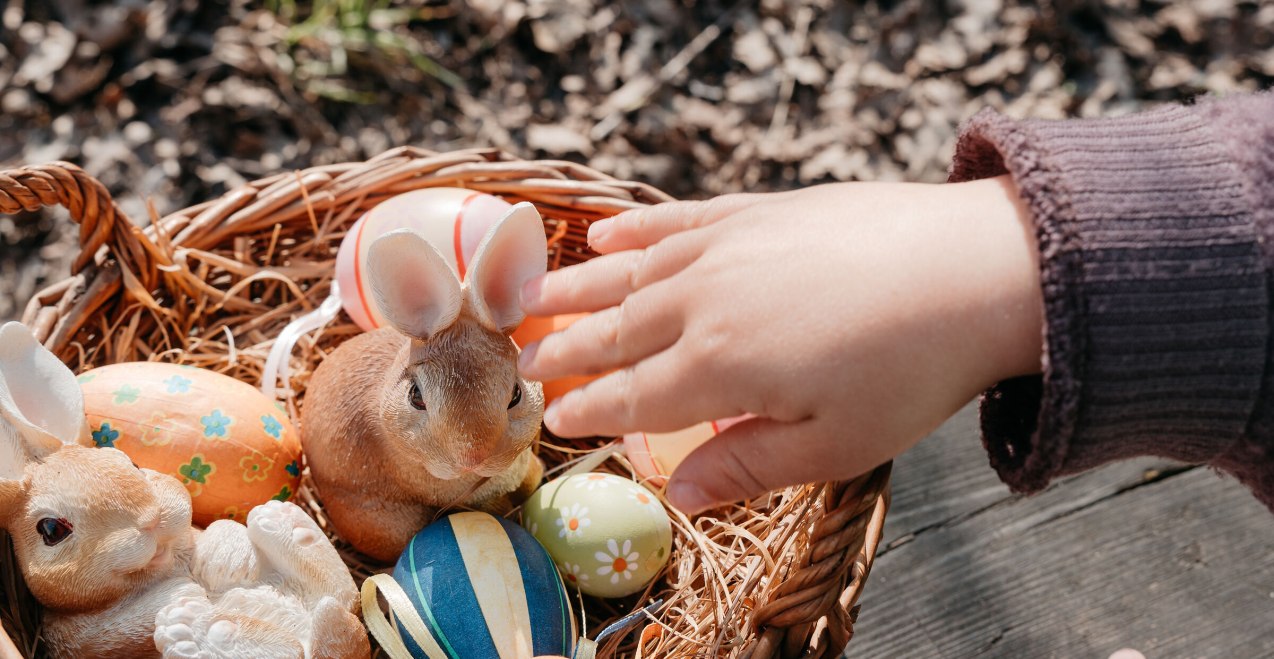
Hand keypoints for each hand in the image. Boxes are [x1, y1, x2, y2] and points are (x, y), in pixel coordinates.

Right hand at [518, 176, 1041, 514]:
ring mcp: (725, 247)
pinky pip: (676, 219)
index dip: (588, 410)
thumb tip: (673, 499)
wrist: (976, 269)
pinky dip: (634, 229)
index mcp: (716, 368)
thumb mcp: (832, 447)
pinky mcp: (756, 210)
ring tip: (534, 299)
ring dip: (577, 289)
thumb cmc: (909, 372)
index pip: (631, 396)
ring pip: (629, 272)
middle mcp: (702, 302)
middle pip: (616, 330)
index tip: (552, 419)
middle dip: (564, 349)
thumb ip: (744, 467)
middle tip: (522, 359)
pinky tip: (606, 236)